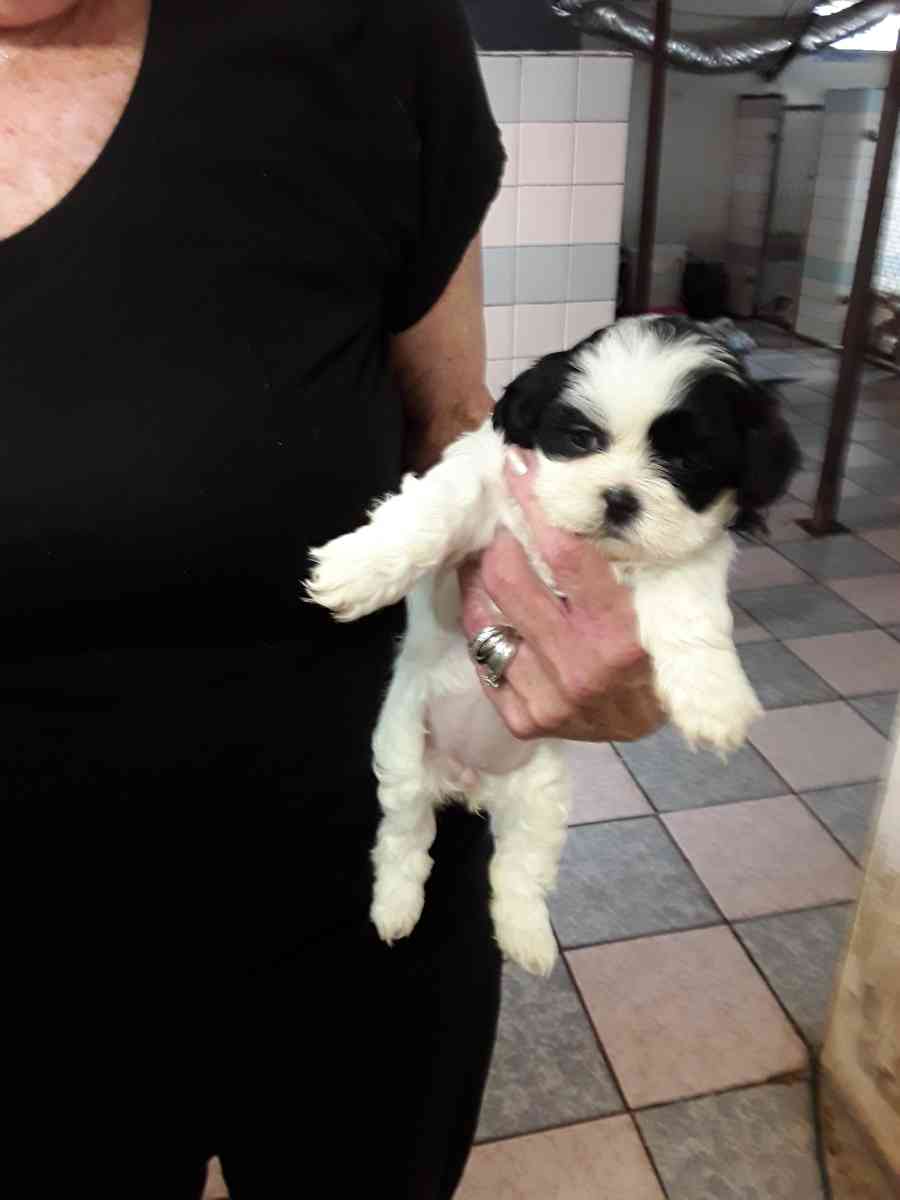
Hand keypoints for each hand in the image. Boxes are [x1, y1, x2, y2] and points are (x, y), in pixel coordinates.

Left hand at [459, 451, 664, 742]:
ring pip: (482, 618)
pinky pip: (481, 654)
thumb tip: (596, 489)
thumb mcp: (665, 598)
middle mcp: (580, 670)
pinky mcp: (523, 719)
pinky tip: (495, 609)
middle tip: (505, 522)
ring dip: (482, 581)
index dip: (535, 504)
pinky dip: (484, 625)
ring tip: (491, 560)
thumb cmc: (662, 648)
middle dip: (501, 540)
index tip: (518, 467)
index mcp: (622, 636)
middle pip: (508, 580)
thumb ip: (636, 555)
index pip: (565, 555)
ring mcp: (548, 700)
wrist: (651, 722)